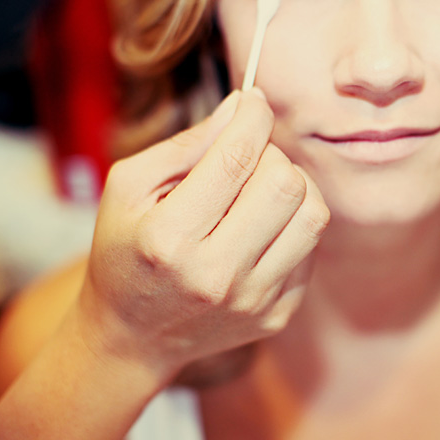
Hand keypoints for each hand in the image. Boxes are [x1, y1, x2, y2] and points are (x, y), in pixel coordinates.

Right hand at [75, 89, 329, 380]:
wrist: (133, 336)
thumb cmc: (126, 249)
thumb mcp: (129, 188)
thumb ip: (186, 144)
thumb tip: (243, 106)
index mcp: (169, 239)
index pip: (235, 158)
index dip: (253, 117)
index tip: (253, 103)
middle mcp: (216, 275)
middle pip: (285, 183)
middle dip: (271, 154)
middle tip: (248, 159)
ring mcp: (252, 301)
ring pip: (313, 214)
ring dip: (293, 187)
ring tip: (260, 190)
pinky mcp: (277, 315)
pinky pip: (311, 247)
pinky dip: (292, 225)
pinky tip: (261, 228)